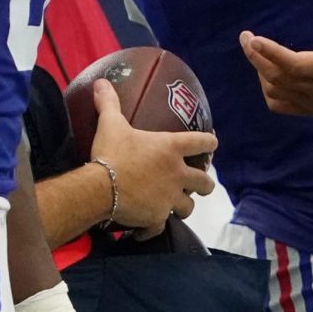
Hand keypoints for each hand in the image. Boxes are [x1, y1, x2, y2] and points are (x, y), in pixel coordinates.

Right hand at [89, 80, 216, 234]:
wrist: (99, 188)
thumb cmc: (112, 152)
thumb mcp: (111, 124)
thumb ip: (109, 103)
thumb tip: (100, 82)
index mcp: (171, 149)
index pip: (202, 142)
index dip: (210, 143)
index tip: (213, 145)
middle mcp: (177, 174)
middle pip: (204, 183)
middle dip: (204, 184)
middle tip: (197, 184)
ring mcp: (169, 199)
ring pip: (188, 207)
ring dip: (183, 206)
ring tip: (174, 205)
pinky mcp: (157, 218)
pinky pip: (160, 227)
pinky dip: (153, 229)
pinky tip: (146, 229)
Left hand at [241, 0, 312, 115]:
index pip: (294, 64)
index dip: (271, 53)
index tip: (252, 39)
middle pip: (277, 77)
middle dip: (257, 57)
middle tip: (246, 38)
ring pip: (275, 91)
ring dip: (262, 72)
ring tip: (257, 52)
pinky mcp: (312, 108)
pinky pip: (281, 105)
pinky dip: (269, 91)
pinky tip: (268, 74)